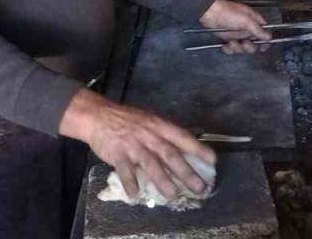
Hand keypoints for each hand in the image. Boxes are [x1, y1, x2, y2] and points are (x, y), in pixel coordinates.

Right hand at [59, 90, 213, 199]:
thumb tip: (187, 143)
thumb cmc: (128, 120)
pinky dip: (130, 183)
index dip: (198, 148)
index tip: (212, 161)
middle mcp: (149, 134)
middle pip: (170, 154)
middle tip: (199, 187)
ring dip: (162, 181)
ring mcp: (133, 144)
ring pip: (150, 164)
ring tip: (173, 195)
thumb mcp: (150, 120)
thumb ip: (166, 133)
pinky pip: (125, 170)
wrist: (98, 115)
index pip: (182, 137)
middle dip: (186, 172)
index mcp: (159, 125)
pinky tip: (136, 196)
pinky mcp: (117, 153)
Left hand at [199, 0, 268, 53]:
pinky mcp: (228, 39)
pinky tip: (225, 45)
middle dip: (249, 47)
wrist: (210, 14)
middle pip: (254, 43)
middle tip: (244, 44)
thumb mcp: (246, 20)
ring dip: (237, 48)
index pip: (264, 32)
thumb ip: (258, 29)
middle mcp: (247, 28)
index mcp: (253, 21)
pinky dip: (229, 49)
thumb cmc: (227, 12)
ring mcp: (237, 34)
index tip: (262, 47)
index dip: (265, 40)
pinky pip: (232, 49)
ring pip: (243, 48)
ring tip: (231, 43)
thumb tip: (269, 37)